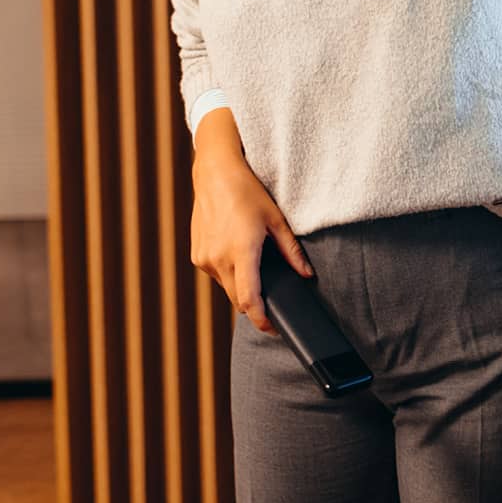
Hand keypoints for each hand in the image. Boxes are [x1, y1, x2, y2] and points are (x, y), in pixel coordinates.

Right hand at [189, 119, 308, 336]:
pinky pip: (216, 274)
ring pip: (226, 287)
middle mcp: (218, 259)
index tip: (272, 328)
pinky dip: (228, 273)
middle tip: (271, 302)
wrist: (215, 174)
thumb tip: (305, 274)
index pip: (249, 300)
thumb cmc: (248, 193)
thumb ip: (291, 251)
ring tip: (255, 266)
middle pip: (238, 299)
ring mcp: (204, 258)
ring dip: (240, 286)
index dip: (261, 319)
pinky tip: (237, 255)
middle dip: (254, 305)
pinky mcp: (196, 255)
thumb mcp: (276, 220)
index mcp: (241, 252)